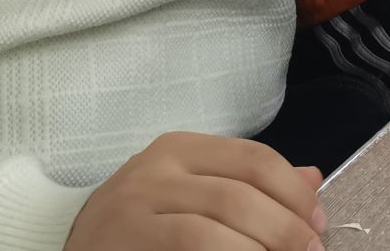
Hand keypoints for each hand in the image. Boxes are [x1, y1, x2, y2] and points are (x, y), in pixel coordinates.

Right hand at [64, 134, 324, 250]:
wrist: (68, 248)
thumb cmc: (140, 227)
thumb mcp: (191, 193)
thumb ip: (246, 186)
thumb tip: (313, 179)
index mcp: (180, 148)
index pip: (254, 158)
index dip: (295, 193)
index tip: (320, 224)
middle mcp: (154, 169)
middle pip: (240, 194)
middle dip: (286, 228)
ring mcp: (133, 209)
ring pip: (213, 229)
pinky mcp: (122, 244)